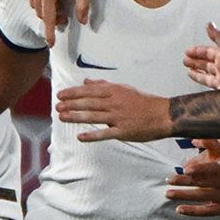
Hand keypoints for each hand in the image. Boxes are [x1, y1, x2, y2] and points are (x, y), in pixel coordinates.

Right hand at [27, 0, 89, 46]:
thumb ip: (82, 4)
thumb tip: (82, 21)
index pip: (48, 18)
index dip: (50, 32)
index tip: (51, 44)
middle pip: (40, 12)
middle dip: (51, 18)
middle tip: (65, 16)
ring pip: (34, 2)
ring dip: (45, 7)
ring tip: (60, 3)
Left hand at [56, 79, 170, 141]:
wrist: (163, 115)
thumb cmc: (143, 102)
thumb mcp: (123, 89)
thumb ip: (103, 85)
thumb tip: (86, 82)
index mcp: (114, 91)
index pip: (89, 91)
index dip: (73, 92)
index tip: (60, 94)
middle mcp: (115, 103)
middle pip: (88, 103)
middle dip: (71, 104)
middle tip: (56, 106)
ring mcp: (119, 117)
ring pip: (93, 117)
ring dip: (76, 117)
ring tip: (62, 118)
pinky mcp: (123, 131)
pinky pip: (105, 134)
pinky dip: (92, 135)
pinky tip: (80, 137)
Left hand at [166, 138, 219, 215]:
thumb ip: (209, 143)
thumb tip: (193, 139)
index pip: (212, 169)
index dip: (199, 169)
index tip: (186, 169)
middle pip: (203, 183)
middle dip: (184, 181)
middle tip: (169, 179)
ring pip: (202, 197)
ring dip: (184, 195)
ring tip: (168, 193)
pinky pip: (206, 211)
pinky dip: (192, 211)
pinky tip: (179, 209)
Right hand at [184, 22, 219, 88]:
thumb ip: (217, 36)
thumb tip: (209, 24)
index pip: (208, 51)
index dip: (197, 51)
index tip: (188, 51)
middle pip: (206, 61)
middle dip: (195, 60)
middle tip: (185, 59)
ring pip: (205, 71)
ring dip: (196, 69)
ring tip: (187, 67)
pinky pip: (207, 82)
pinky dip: (199, 79)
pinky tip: (194, 78)